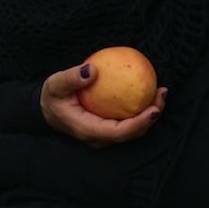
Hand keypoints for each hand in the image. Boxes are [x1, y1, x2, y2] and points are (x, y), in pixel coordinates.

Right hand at [40, 63, 166, 147]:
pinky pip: (127, 121)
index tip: (154, 109)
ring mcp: (103, 134)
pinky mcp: (106, 127)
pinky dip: (140, 109)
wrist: (45, 109)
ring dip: (149, 114)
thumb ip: (71, 78)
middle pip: (131, 133)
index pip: (119, 132)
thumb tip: (91, 69)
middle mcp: (98, 137)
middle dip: (151, 117)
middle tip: (162, 94)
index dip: (139, 123)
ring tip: (160, 92)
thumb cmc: (51, 96)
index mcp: (87, 130)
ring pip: (132, 130)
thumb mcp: (55, 84)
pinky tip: (146, 91)